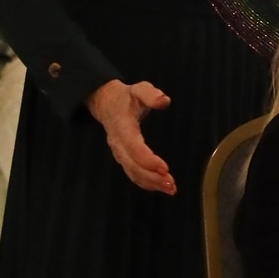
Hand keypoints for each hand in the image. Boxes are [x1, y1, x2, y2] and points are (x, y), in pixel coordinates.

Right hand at [87, 79, 175, 194]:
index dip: (148, 160)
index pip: (133, 146)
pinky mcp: (123, 158)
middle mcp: (118, 143)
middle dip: (152, 177)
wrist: (106, 103)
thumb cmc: (127, 97)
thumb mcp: (139, 89)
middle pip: (132, 165)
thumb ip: (151, 94)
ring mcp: (119, 152)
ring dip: (151, 183)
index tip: (165, 168)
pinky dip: (146, 183)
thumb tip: (164, 100)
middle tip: (171, 184)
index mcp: (122, 126)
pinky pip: (133, 174)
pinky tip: (161, 186)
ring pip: (132, 173)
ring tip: (171, 188)